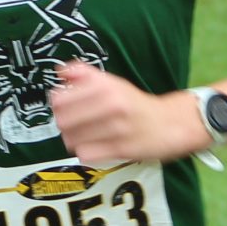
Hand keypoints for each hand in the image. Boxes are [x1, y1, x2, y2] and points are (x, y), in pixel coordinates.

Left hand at [49, 61, 198, 165]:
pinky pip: (87, 154)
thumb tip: (61, 71)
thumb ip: (85, 74)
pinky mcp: (121, 149)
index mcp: (105, 86)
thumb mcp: (112, 82)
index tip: (63, 107)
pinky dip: (86, 152)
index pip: (60, 99)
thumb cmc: (136, 104)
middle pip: (63, 121)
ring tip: (82, 136)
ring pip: (72, 139)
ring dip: (73, 140)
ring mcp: (117, 128)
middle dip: (64, 124)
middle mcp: (111, 104)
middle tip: (71, 124)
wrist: (169, 123)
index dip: (57, 105)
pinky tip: (93, 147)